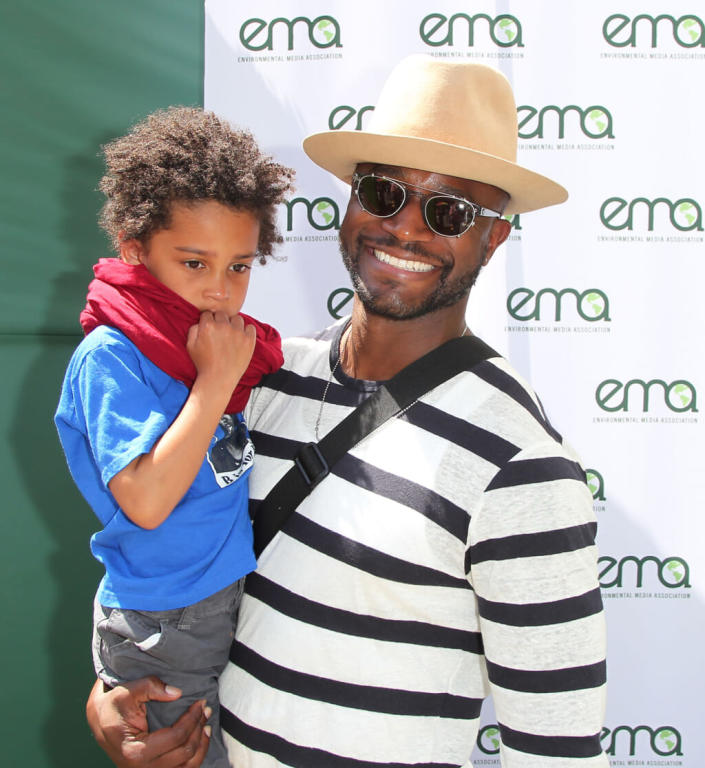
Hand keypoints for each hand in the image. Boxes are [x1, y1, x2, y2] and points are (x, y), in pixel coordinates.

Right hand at [86, 677, 209, 767]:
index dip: (192, 719)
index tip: (200, 702)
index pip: (175, 737)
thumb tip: (177, 693)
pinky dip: (194, 757)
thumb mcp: (126, 691)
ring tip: (206, 724)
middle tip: (205, 709)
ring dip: (201, 744)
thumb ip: (151, 686)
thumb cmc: (112, 706)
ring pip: (186, 767)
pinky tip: (199, 740)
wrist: (99, 722)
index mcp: (134, 751)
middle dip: (199, 728)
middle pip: (184, 752)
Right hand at [187, 312, 256, 395]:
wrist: (218, 379)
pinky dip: (247, 331)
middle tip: (220, 333)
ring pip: (237, 318)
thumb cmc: (203, 364)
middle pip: (222, 314)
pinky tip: (241, 338)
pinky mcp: (249, 340)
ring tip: (231, 335)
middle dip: (220, 321)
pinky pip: (250, 327)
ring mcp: (238, 332)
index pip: (208, 313)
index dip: (208, 320)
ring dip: (234, 324)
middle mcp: (223, 326)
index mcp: (208, 326)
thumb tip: (200, 321)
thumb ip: (193, 329)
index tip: (210, 329)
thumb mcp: (190, 346)